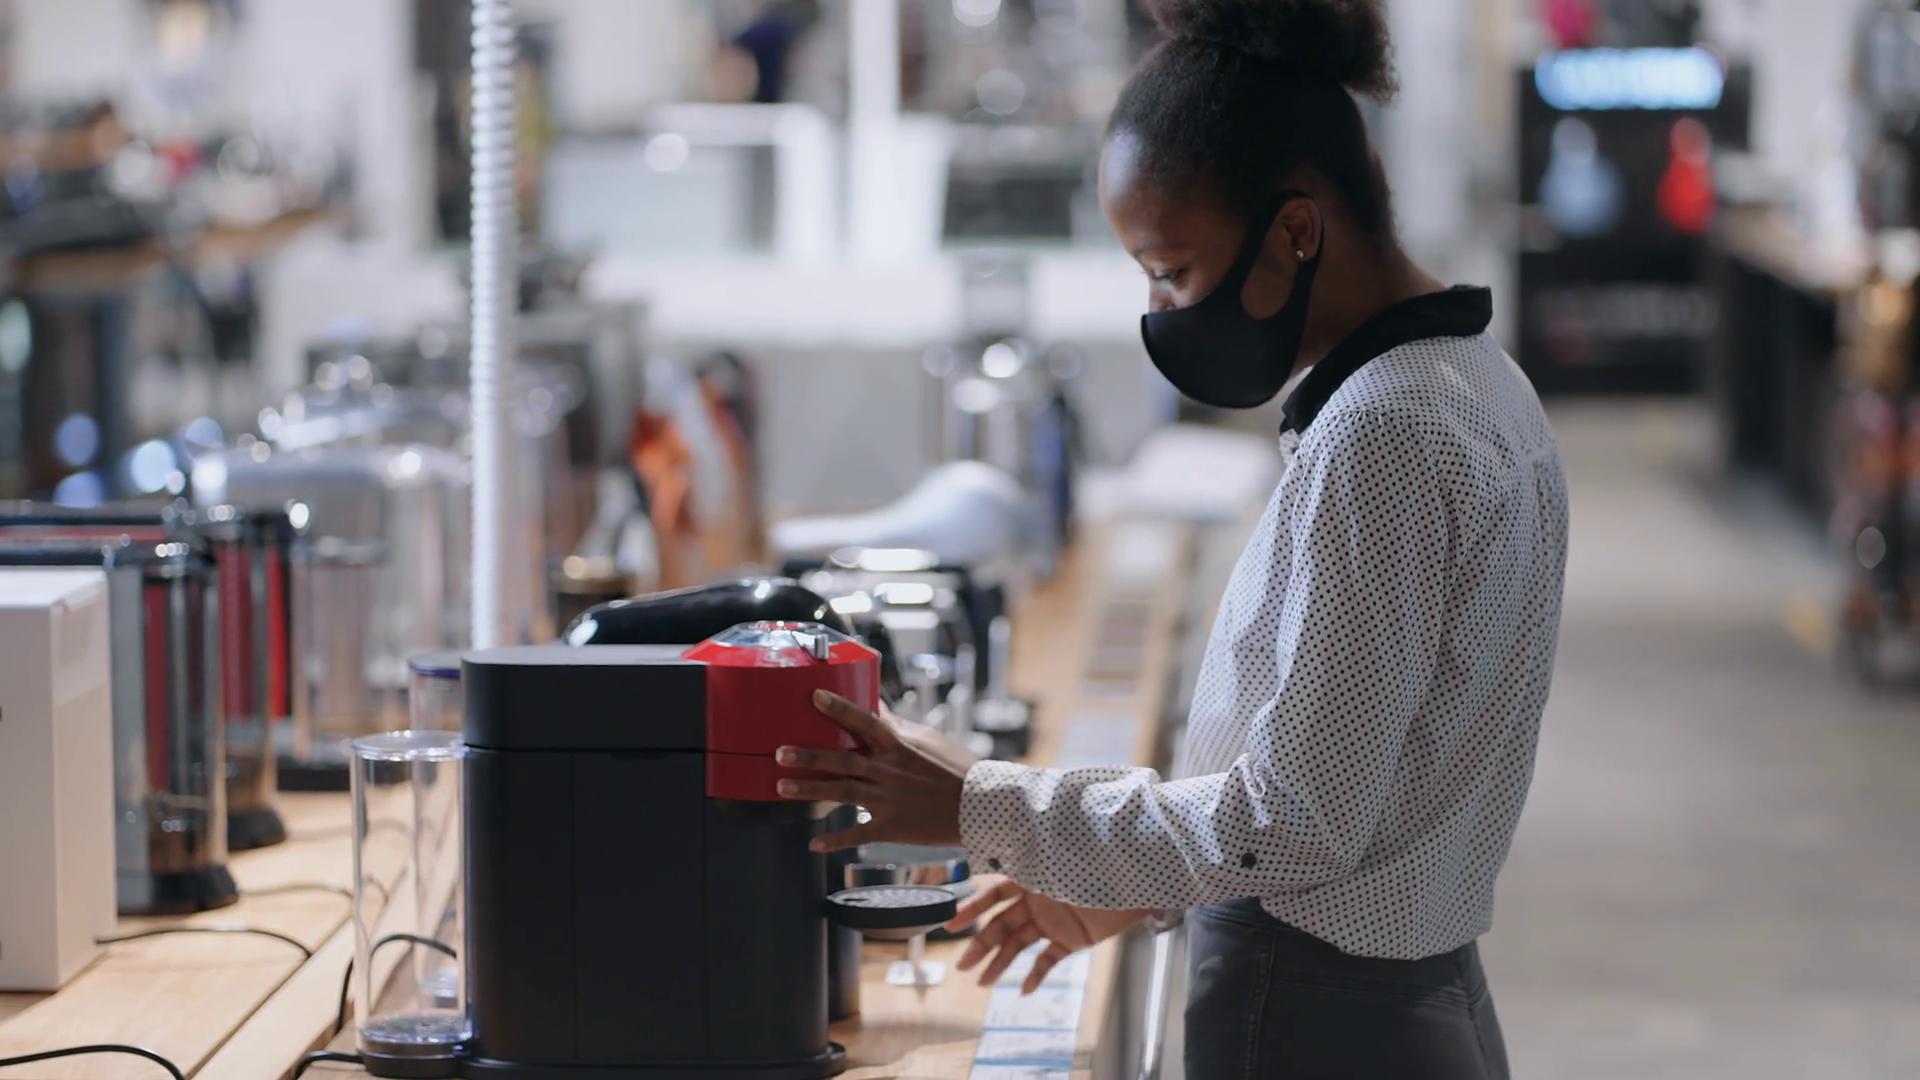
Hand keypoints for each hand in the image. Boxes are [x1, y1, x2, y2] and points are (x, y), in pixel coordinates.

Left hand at [774, 690, 978, 850]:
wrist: (980, 806)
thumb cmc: (957, 769)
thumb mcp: (930, 740)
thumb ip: (899, 727)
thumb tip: (877, 707)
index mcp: (899, 745)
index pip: (864, 721)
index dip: (839, 708)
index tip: (813, 696)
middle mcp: (889, 770)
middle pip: (842, 760)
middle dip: (809, 756)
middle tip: (780, 752)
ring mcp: (888, 800)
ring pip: (842, 793)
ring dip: (809, 790)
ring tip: (782, 787)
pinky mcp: (891, 827)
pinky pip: (858, 834)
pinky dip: (835, 839)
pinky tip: (815, 843)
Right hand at [950, 877, 1147, 993]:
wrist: (1136, 882)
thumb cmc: (1096, 865)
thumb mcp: (1059, 864)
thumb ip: (1029, 867)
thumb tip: (997, 853)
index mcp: (1030, 879)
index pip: (993, 894)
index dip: (971, 909)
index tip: (950, 925)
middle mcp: (1037, 901)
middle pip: (1001, 925)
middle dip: (980, 945)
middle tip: (962, 966)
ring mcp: (1053, 922)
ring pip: (1019, 946)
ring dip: (1000, 964)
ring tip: (984, 983)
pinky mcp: (1071, 940)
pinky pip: (1048, 960)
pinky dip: (1037, 975)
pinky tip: (1025, 990)